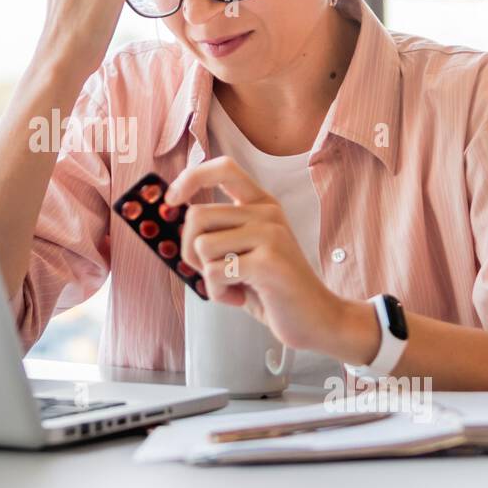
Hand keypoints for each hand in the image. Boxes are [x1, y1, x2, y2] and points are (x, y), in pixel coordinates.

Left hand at [167, 156, 353, 355]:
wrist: (315, 318)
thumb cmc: (272, 288)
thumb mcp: (243, 252)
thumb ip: (218, 233)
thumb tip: (174, 219)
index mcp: (261, 205)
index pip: (224, 168)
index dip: (191, 178)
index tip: (172, 200)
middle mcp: (267, 213)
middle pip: (197, 216)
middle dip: (190, 252)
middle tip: (213, 272)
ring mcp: (270, 235)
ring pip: (202, 246)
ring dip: (208, 277)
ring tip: (234, 286)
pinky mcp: (268, 261)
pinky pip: (214, 272)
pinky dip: (219, 293)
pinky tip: (242, 297)